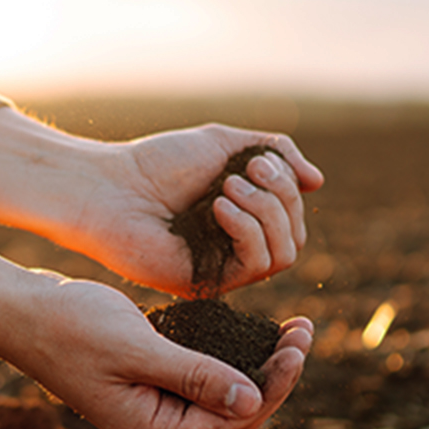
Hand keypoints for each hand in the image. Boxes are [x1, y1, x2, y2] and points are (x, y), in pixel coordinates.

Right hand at [12, 277, 314, 428]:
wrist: (19, 311)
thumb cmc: (69, 327)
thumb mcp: (136, 348)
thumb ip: (194, 376)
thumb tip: (253, 401)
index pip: (235, 420)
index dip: (275, 386)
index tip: (298, 344)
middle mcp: (155, 424)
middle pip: (234, 411)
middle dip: (274, 374)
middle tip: (303, 330)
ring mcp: (149, 402)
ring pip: (220, 392)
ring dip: (256, 363)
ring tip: (290, 328)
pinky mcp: (145, 378)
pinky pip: (199, 374)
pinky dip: (227, 354)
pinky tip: (247, 329)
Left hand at [80, 123, 323, 295]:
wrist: (111, 187)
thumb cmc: (158, 164)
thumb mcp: (226, 144)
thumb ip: (275, 153)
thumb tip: (318, 182)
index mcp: (242, 218)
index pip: (293, 215)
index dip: (287, 187)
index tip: (256, 160)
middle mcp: (237, 248)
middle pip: (296, 235)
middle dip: (280, 197)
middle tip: (244, 172)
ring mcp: (224, 269)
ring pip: (285, 254)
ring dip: (266, 212)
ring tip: (227, 189)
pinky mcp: (209, 284)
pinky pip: (257, 266)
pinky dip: (248, 230)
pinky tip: (219, 208)